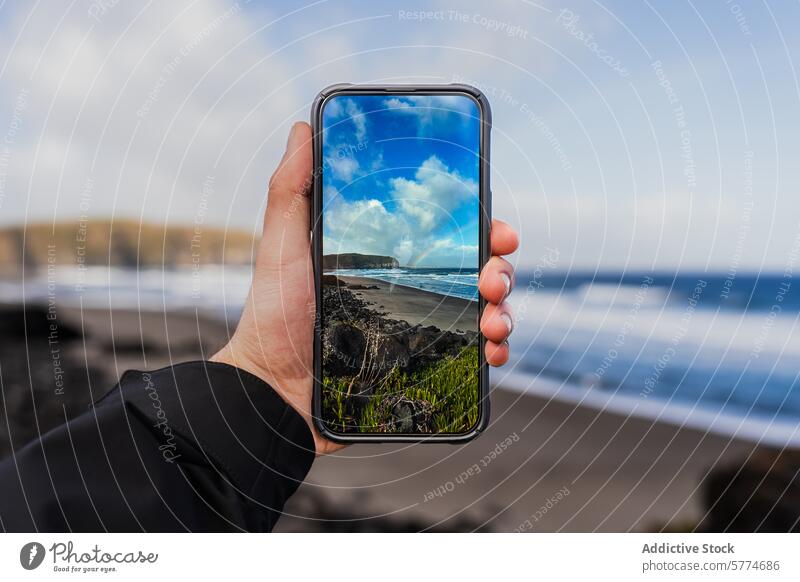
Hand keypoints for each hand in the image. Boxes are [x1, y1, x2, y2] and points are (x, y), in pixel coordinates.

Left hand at [211, 122, 518, 454]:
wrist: (272, 389)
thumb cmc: (274, 315)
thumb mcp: (282, 245)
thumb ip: (292, 189)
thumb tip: (303, 127)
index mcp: (389, 257)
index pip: (447, 235)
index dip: (481, 226)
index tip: (498, 228)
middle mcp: (411, 290)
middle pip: (477, 270)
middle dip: (500, 268)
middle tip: (492, 276)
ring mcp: (421, 329)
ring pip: (486, 311)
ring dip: (505, 310)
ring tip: (493, 319)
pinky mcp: (423, 366)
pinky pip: (474, 357)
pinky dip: (495, 351)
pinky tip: (492, 351)